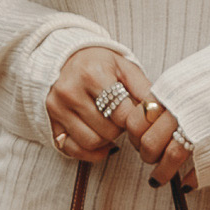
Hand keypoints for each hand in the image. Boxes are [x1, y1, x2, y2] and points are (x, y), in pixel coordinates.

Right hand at [47, 46, 195, 186]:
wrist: (65, 57)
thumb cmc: (99, 63)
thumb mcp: (124, 67)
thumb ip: (143, 89)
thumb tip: (159, 115)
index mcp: (92, 74)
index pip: (121, 113)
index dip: (134, 119)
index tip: (136, 113)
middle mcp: (70, 91)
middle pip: (107, 131)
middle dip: (121, 128)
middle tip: (122, 117)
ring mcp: (57, 108)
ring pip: (91, 142)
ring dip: (107, 139)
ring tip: (110, 123)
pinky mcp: (51, 121)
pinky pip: (72, 150)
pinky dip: (91, 153)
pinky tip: (102, 143)